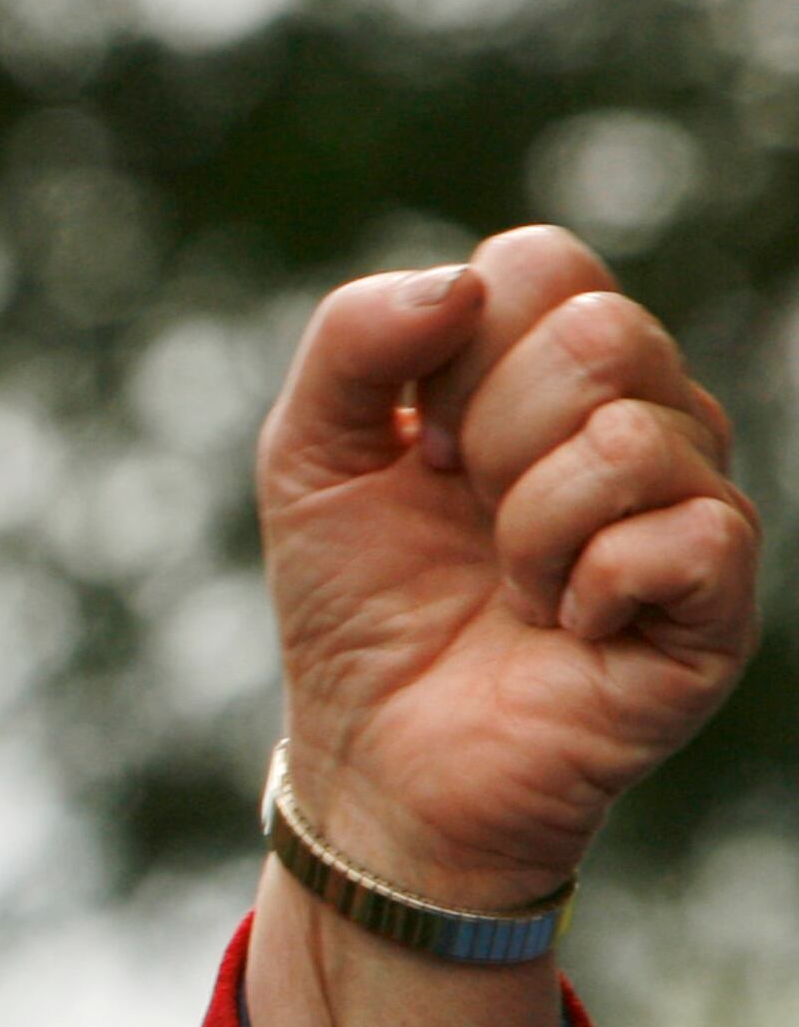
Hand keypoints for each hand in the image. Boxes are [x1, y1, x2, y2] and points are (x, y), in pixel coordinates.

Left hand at [242, 227, 758, 1026]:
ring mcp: (689, 505)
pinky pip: (683, 536)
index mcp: (550, 367)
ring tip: (511, 588)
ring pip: (630, 437)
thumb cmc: (357, 607)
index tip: (417, 448)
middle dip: (488, 439)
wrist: (375, 762)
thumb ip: (351, 340)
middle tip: (465, 522)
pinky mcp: (715, 601)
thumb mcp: (310, 459)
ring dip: (528, 528)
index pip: (538, 264)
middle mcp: (640, 417)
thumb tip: (458, 286)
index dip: (453, 353)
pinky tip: (564, 629)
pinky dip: (587, 589)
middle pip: (597, 335)